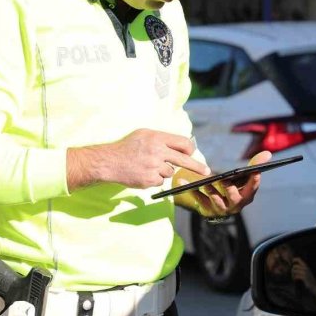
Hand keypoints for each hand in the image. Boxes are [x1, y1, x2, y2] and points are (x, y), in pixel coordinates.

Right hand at [67, 129, 209, 190]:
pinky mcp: (149, 179)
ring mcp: (153, 166)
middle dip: (197, 167)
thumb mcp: (144, 135)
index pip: (182, 143)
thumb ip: (162, 139)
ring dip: (163, 171)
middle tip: (207, 172)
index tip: (192, 153)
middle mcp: (157, 151)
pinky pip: (160, 181)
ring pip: (170, 172)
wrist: (108, 162)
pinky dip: (154, 179)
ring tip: (148, 166)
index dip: (189, 149)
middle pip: (184, 160)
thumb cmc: (127, 147)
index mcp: (157, 137)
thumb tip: (182, 146)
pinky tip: (143, 173)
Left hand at [175, 151, 270, 216]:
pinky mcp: (208, 210)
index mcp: (247, 196)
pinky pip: (200, 201)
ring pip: (217, 201)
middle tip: (224, 180)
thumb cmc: (233, 187)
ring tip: (204, 183)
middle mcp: (236, 205)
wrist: (216, 205)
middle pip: (235, 198)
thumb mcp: (242, 177)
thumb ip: (254, 165)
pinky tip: (185, 183)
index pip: (252, 189)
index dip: (254, 181)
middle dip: (230, 189)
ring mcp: (222, 209)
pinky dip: (193, 192)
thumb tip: (268, 153)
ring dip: (211, 191)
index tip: (255, 172)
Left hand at [291, 257, 315, 290]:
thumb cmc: (308, 278)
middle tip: (292, 274)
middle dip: (292, 270)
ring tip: (293, 277)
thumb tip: (293, 266)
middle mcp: (305, 268)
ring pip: (294, 271)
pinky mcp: (304, 277)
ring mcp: (305, 272)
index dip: (294, 260)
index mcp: (305, 265)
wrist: (314, 284)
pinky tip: (295, 279)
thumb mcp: (306, 271)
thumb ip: (301, 268)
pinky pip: (296, 276)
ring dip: (292, 275)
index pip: (299, 259)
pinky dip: (294, 278)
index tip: (292, 264)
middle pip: (294, 266)